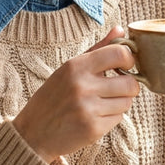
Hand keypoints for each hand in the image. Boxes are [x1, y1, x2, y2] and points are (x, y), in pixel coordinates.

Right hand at [12, 26, 139, 162]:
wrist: (33, 133)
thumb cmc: (53, 97)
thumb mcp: (70, 68)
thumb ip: (98, 49)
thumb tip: (121, 30)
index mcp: (76, 66)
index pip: (120, 54)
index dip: (129, 59)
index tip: (125, 66)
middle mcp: (82, 86)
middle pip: (131, 83)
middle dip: (129, 86)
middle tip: (117, 88)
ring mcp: (88, 109)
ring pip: (127, 102)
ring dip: (120, 103)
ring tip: (102, 103)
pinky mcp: (93, 129)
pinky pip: (118, 118)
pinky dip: (111, 118)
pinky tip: (94, 117)